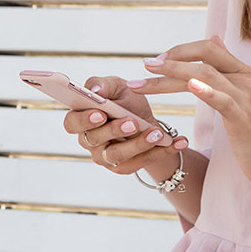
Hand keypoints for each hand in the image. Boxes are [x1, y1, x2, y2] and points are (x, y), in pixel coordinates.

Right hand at [62, 75, 188, 174]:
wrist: (145, 119)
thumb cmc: (125, 100)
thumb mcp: (118, 86)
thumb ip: (104, 84)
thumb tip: (96, 90)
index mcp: (82, 119)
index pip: (72, 123)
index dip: (83, 120)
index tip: (100, 113)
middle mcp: (90, 141)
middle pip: (95, 140)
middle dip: (114, 130)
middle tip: (132, 122)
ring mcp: (106, 157)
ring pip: (118, 155)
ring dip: (138, 144)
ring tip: (157, 134)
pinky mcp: (124, 167)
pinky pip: (142, 162)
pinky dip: (161, 152)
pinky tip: (178, 142)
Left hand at [126, 34, 250, 185]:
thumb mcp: (238, 94)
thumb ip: (225, 67)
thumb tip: (215, 38)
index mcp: (241, 71)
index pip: (208, 48)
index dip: (181, 50)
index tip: (157, 61)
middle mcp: (244, 77)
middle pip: (203, 58)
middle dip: (171, 60)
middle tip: (144, 65)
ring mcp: (244, 95)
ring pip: (206, 74)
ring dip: (173, 73)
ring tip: (149, 76)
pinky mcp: (242, 116)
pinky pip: (222, 98)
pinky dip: (205, 90)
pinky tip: (189, 85)